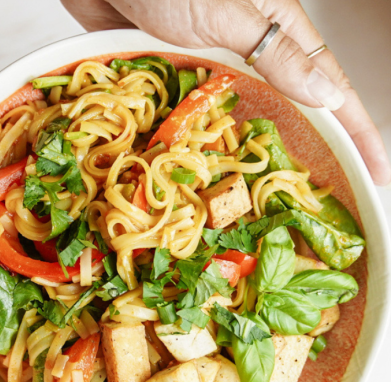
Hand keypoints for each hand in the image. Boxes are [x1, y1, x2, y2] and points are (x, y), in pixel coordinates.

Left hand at [61, 0, 390, 185]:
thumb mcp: (227, 11)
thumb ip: (275, 53)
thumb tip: (329, 95)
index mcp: (276, 27)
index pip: (331, 85)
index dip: (358, 130)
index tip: (377, 171)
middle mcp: (248, 49)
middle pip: (289, 107)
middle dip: (306, 149)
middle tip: (317, 196)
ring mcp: (212, 64)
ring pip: (242, 115)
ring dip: (252, 150)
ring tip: (265, 193)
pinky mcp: (177, 74)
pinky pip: (197, 114)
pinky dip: (204, 139)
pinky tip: (208, 164)